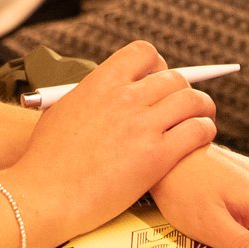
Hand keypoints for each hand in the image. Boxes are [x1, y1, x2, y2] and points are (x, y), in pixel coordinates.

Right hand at [0, 41, 217, 247]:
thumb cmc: (45, 159)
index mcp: (99, 83)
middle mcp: (123, 98)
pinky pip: (197, 131)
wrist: (44, 194)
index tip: (158, 78)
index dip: (157, 64)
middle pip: (173, 78)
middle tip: (187, 104)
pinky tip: (202, 137)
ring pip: (192, 102)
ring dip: (203, 108)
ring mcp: (142, 126)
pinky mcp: (156, 156)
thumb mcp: (62, 111)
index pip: (143, 53)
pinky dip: (204, 131)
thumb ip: (90, 97)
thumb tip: (105, 94)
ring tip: (204, 117)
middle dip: (184, 89)